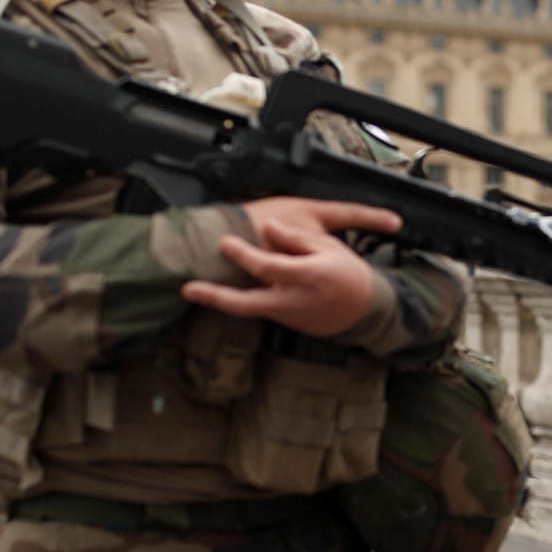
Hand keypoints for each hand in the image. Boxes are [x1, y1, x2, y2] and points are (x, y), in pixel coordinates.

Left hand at [180, 198, 399, 337]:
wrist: (364, 311)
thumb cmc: (347, 274)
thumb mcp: (329, 248)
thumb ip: (296, 239)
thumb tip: (268, 227)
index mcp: (306, 276)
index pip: (267, 266)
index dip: (242, 254)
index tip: (223, 242)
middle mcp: (292, 300)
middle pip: (246, 303)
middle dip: (215, 296)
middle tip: (187, 289)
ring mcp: (287, 316)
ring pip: (247, 310)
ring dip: (220, 301)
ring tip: (192, 291)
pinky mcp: (286, 324)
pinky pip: (259, 310)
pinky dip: (239, 300)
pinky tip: (221, 291)